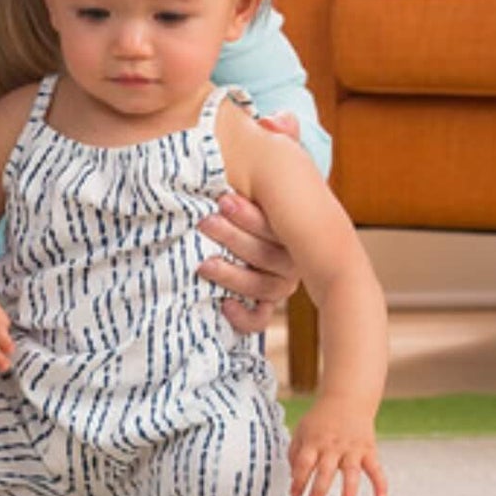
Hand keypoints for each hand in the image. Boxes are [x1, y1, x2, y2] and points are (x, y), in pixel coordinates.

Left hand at [199, 185, 301, 334]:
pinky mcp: (263, 304)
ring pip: (265, 287)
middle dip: (234, 238)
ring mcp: (279, 282)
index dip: (248, 216)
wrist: (225, 228)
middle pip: (268, 256)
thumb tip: (214, 176)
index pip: (276, 227)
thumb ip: (235, 188)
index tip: (223, 199)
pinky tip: (225, 305)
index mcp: (291, 227)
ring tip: (204, 264)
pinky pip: (260, 318)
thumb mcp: (242, 188)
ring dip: (233, 275)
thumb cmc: (232, 202)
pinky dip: (244, 316)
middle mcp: (291, 257)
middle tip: (205, 223)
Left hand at [289, 396, 389, 495]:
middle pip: (324, 472)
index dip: (298, 481)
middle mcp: (332, 446)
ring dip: (349, 490)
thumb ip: (295, 452)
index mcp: (314, 442)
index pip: (303, 464)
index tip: (294, 495)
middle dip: (317, 493)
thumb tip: (293, 477)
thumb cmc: (321, 418)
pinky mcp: (368, 450)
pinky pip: (375, 468)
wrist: (347, 398)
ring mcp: (352, 448)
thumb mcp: (302, 429)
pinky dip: (380, 483)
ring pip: (351, 472)